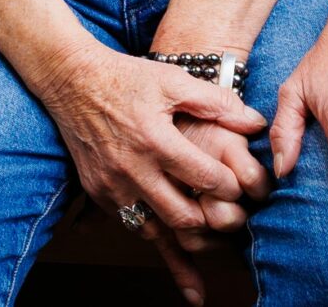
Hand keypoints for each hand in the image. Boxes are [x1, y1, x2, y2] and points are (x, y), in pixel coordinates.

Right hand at [38, 45, 268, 291]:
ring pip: (156, 233)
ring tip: (210, 250)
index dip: (231, 188)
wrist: (71, 80)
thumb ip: (216, 102)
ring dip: (184, 241)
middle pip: (183, 217)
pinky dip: (156, 235)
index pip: (205, 179)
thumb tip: (256, 124)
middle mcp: (132, 169)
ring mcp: (112, 185)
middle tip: (233, 222)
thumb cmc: (126, 77)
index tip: (241, 188)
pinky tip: (176, 250)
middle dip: (213, 223)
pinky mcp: (98, 193)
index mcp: (156, 140)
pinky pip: (132, 226)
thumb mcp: (173, 80)